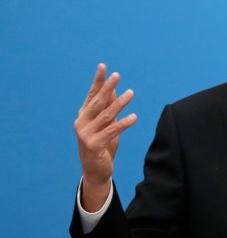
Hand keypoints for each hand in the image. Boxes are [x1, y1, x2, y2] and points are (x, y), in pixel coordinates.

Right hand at [73, 64, 136, 210]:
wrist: (95, 171)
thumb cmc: (102, 144)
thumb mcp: (105, 124)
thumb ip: (107, 108)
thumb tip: (113, 89)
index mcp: (84, 115)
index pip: (91, 95)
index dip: (98, 81)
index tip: (103, 66)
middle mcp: (81, 122)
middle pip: (97, 102)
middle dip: (108, 87)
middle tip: (117, 75)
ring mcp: (85, 134)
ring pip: (106, 115)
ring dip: (119, 103)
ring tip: (131, 93)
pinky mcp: (94, 145)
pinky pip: (111, 131)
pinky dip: (123, 123)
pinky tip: (134, 117)